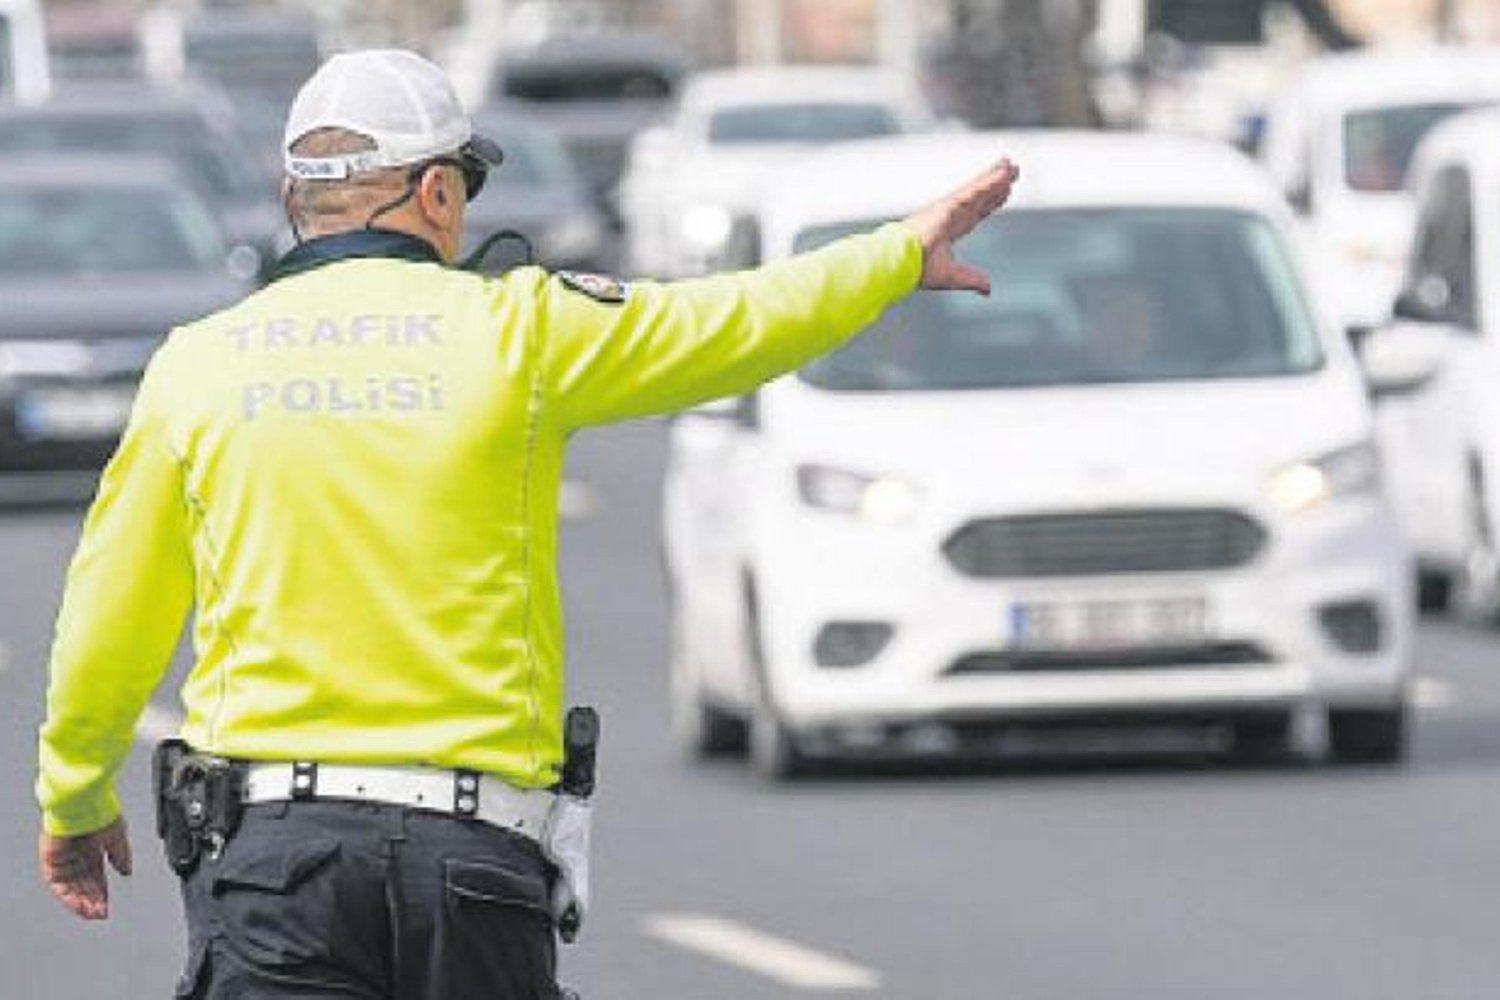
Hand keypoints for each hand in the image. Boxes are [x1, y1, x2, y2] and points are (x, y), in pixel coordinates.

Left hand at [39, 816, 131, 919]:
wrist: (80, 805)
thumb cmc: (98, 811)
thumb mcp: (118, 836)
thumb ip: (122, 855)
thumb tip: (127, 871)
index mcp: (94, 849)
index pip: (97, 878)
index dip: (102, 893)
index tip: (107, 907)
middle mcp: (78, 856)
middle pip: (84, 885)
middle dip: (92, 901)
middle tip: (100, 914)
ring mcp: (64, 860)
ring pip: (71, 888)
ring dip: (81, 902)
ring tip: (91, 913)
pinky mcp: (52, 862)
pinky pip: (58, 885)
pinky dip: (68, 896)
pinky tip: (79, 905)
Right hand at [902, 157, 1020, 295]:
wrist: (900, 262)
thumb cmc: (917, 268)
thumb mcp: (952, 276)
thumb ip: (972, 279)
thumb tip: (988, 289)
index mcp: (949, 230)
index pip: (975, 213)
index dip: (990, 203)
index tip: (1004, 193)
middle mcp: (951, 215)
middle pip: (979, 196)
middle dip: (995, 184)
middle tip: (1012, 170)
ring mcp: (950, 208)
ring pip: (979, 189)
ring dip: (995, 177)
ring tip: (1011, 165)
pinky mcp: (950, 205)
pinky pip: (976, 190)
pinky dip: (990, 181)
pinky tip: (1004, 173)